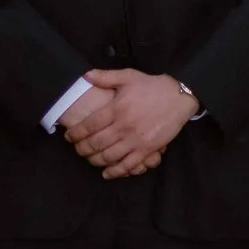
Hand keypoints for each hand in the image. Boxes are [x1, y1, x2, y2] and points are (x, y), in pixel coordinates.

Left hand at [62, 67, 198, 179]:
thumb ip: (105, 77)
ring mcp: (136, 139)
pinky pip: (128, 165)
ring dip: (95, 160)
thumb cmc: (152, 86)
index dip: (76, 133)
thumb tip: (86, 75)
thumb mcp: (128, 76)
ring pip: (109, 156)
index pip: (90, 125)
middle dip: (82, 149)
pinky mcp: (147, 149)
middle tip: (77, 150)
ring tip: (89, 159)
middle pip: (96, 143)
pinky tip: (107, 173)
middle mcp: (124, 126)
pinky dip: (115, 171)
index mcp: (117, 108)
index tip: (69, 136)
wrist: (178, 96)